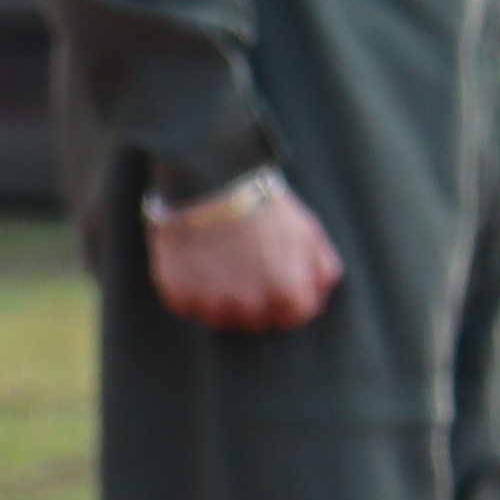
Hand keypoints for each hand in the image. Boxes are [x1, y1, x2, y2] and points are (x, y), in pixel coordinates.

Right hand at [144, 178, 343, 331]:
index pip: (291, 318)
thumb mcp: (308, 232)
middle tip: (241, 266)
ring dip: (217, 297)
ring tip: (214, 262)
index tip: (271, 275)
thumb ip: (321, 270)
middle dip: (252, 299)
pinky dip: (186, 288)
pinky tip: (191, 261)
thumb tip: (318, 294)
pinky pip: (184, 305)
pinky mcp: (178, 294)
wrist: (211, 178)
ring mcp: (212, 302)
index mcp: (288, 295)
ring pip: (218, 317)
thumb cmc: (264, 204)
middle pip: (254, 321)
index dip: (283, 296)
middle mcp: (251, 306)